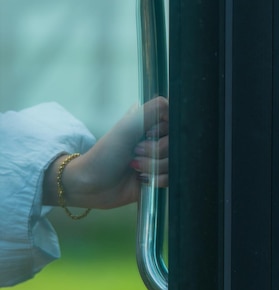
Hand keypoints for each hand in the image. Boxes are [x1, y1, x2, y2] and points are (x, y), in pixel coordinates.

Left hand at [44, 97, 168, 208]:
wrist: (90, 186)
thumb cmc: (104, 154)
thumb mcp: (127, 127)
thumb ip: (152, 110)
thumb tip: (172, 104)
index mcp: (150, 124)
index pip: (176, 123)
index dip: (166, 131)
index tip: (150, 134)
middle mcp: (157, 140)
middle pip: (177, 144)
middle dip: (157, 151)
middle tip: (136, 152)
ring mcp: (159, 160)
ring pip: (175, 162)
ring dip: (155, 167)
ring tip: (135, 167)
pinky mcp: (159, 178)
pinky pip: (172, 178)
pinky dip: (158, 180)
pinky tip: (142, 179)